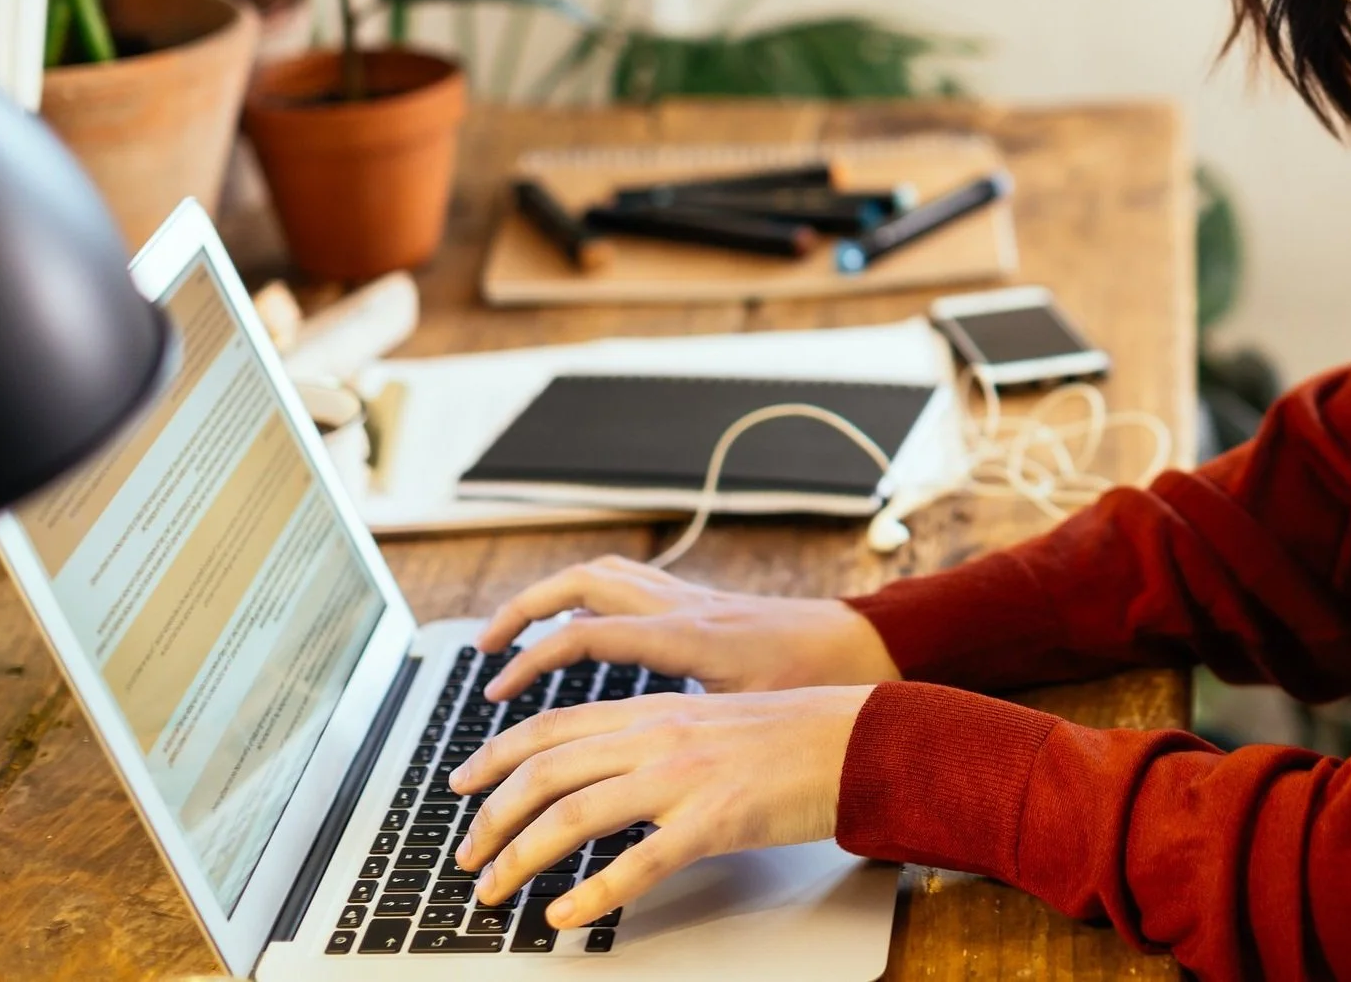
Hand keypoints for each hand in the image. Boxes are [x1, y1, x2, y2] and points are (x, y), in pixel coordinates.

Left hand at [448, 685, 873, 927]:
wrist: (861, 738)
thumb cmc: (794, 736)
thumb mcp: (710, 722)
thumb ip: (654, 740)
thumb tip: (603, 775)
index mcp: (655, 711)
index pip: (551, 727)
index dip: (495, 756)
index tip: (462, 787)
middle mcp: (660, 736)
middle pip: (547, 770)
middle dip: (491, 817)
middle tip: (467, 857)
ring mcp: (686, 778)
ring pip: (576, 814)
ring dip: (521, 856)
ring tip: (495, 891)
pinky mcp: (717, 820)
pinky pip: (641, 861)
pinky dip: (595, 892)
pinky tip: (566, 916)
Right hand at [472, 554, 901, 699]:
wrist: (865, 646)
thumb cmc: (816, 683)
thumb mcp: (751, 720)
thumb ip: (693, 740)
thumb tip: (640, 777)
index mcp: (689, 637)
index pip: (590, 632)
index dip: (535, 659)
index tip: (498, 692)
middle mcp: (683, 606)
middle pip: (583, 582)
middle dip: (524, 610)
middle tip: (485, 649)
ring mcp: (690, 598)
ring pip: (603, 574)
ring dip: (551, 597)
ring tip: (512, 634)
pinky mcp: (699, 602)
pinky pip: (628, 584)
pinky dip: (588, 599)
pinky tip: (573, 632)